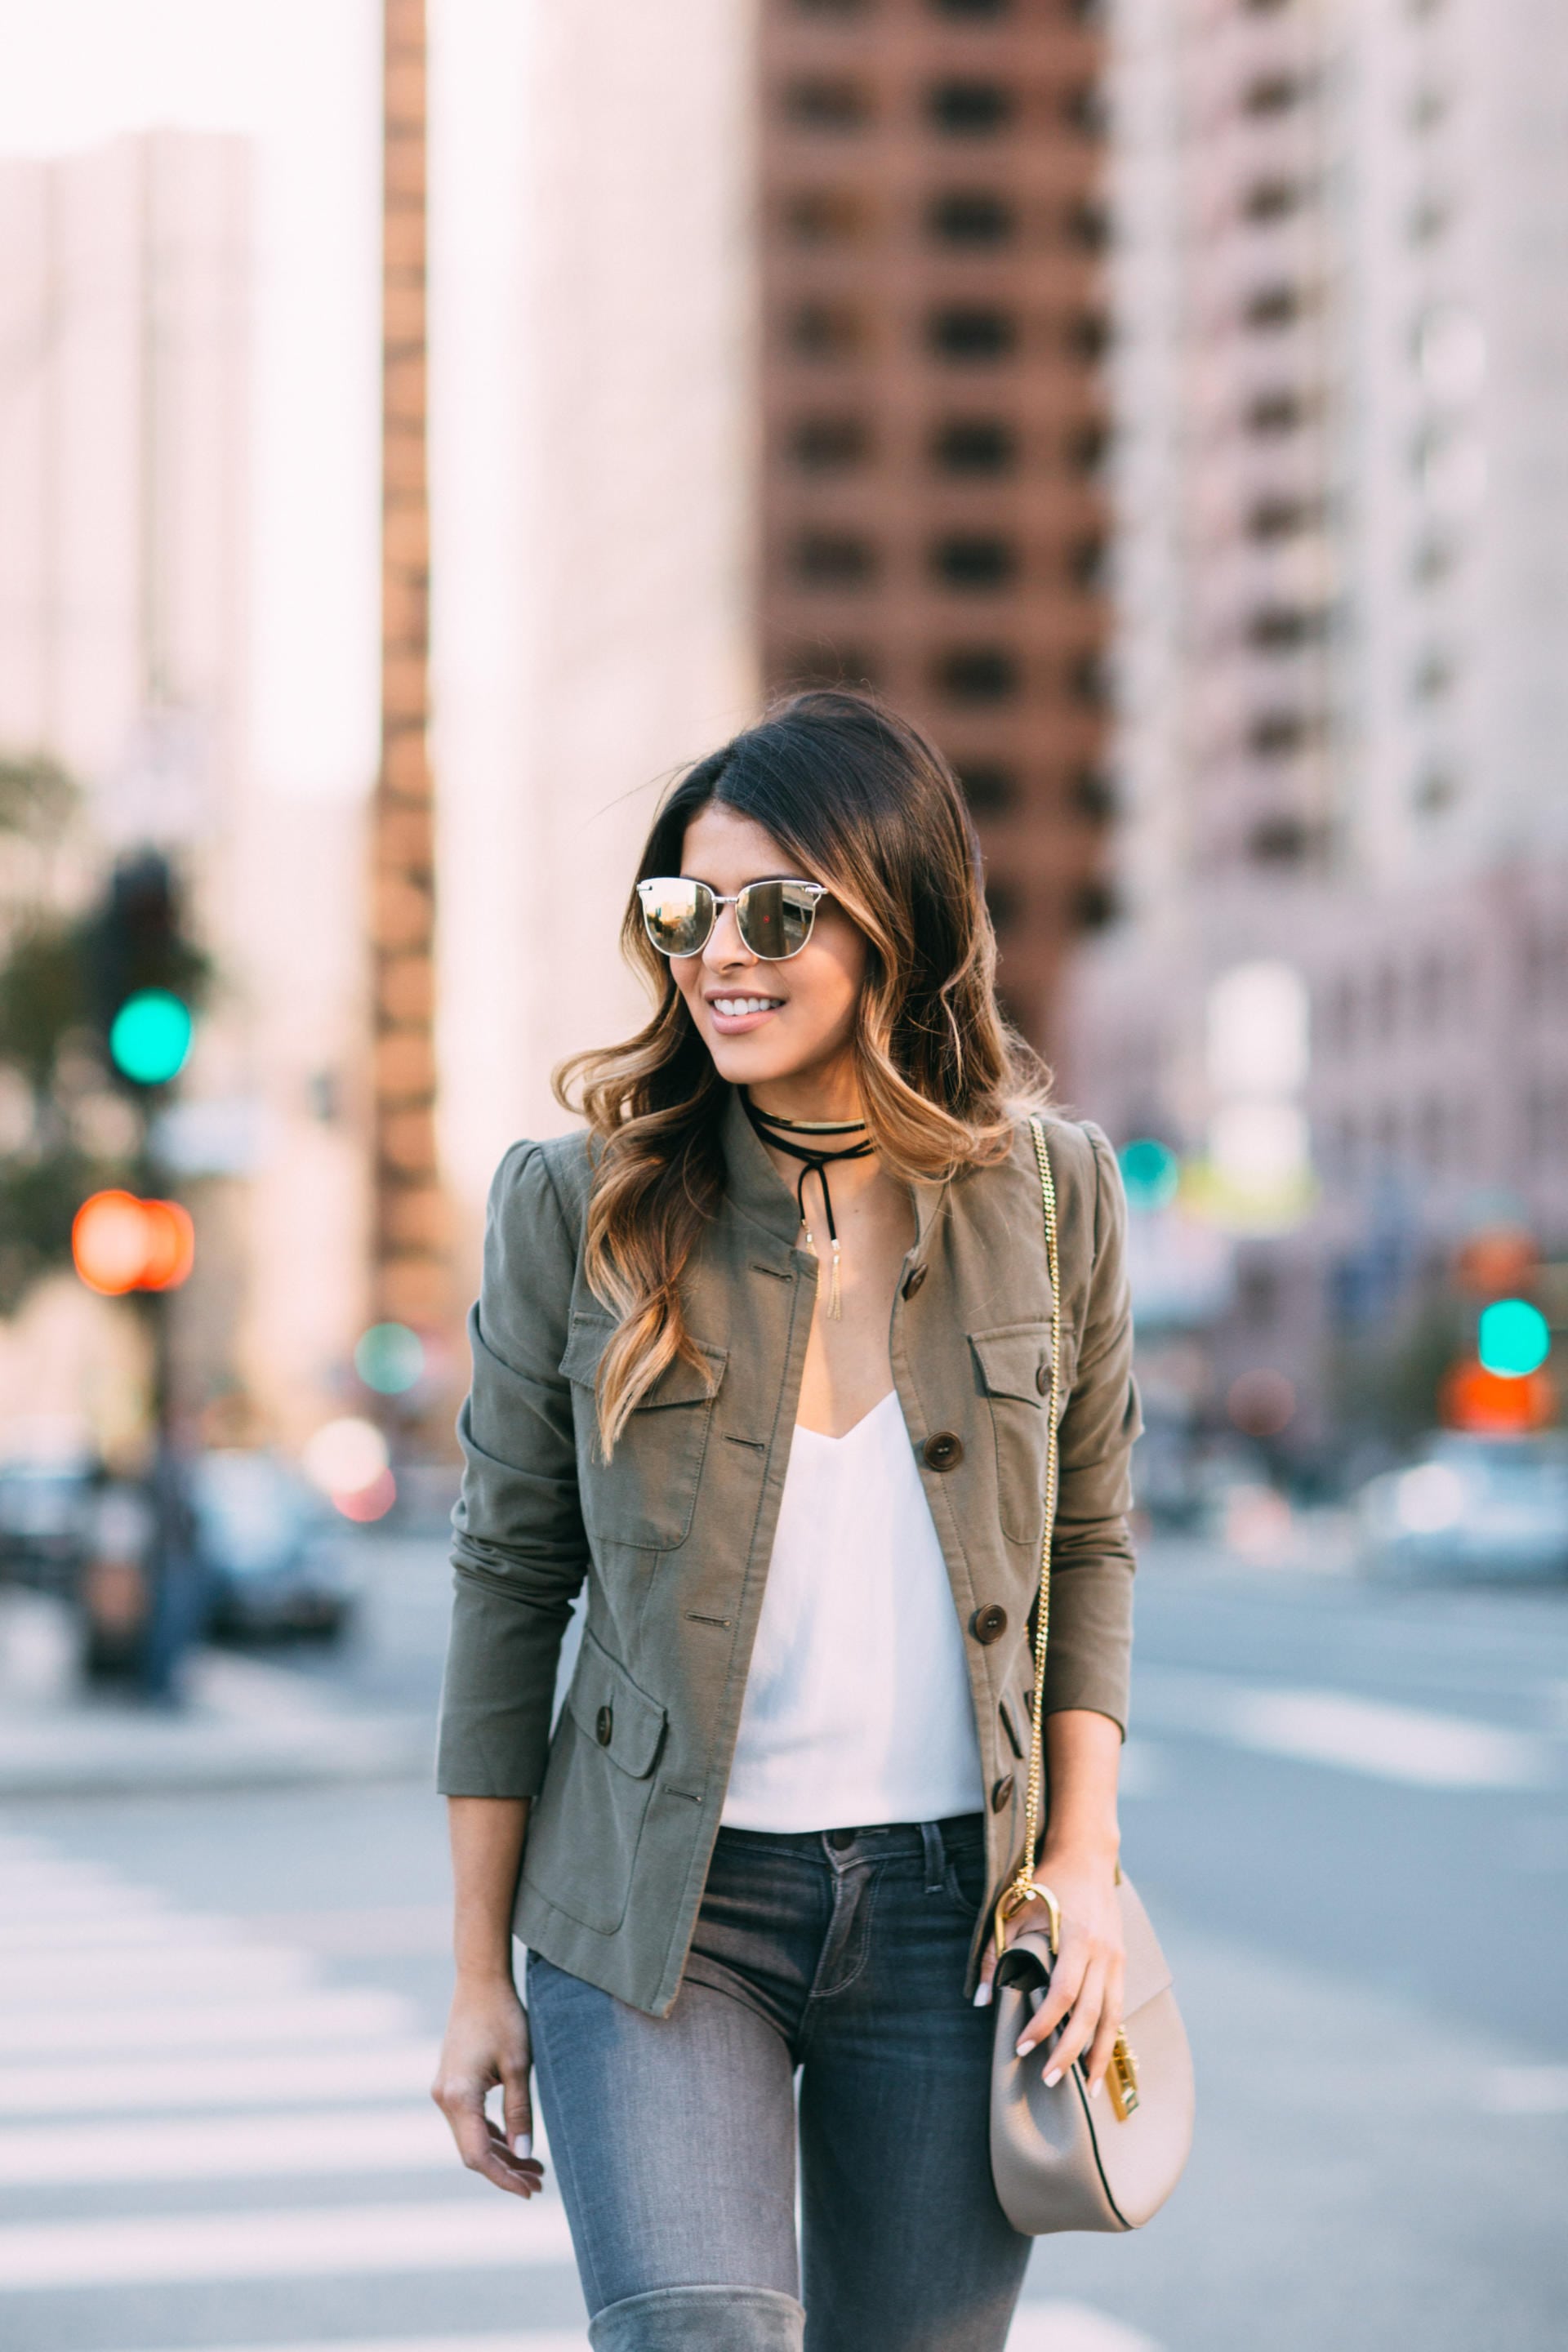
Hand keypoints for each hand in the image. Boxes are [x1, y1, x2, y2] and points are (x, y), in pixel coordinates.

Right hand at [431, 1974, 544, 2197]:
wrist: (480, 1982)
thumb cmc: (503, 2018)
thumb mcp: (519, 2065)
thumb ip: (519, 2112)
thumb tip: (524, 2154)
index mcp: (459, 2097)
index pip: (478, 2156)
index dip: (504, 2178)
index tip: (530, 2191)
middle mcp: (444, 2098)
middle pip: (473, 2151)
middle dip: (506, 2170)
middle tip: (539, 2182)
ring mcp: (444, 2091)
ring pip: (471, 2138)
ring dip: (500, 2154)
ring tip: (534, 2167)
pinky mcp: (451, 2084)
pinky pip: (469, 2121)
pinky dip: (491, 2135)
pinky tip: (515, 2143)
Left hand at [974, 1847, 1125, 2098]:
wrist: (1087, 1856)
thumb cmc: (1047, 1883)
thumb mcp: (1015, 1911)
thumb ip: (996, 1953)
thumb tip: (978, 1999)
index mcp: (1079, 1939)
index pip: (1063, 1994)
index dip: (1044, 2024)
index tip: (1022, 2047)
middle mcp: (1104, 1952)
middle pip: (1091, 2013)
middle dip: (1071, 2051)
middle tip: (1051, 2081)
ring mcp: (1117, 1958)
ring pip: (1113, 2017)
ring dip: (1101, 2054)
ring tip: (1089, 2088)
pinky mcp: (1121, 1962)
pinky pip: (1118, 2006)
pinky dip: (1110, 2035)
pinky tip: (1101, 2058)